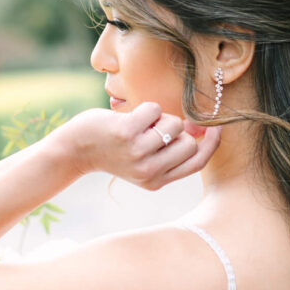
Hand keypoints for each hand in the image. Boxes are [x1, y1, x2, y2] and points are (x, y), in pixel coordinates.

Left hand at [47, 103, 221, 190]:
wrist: (75, 149)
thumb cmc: (112, 149)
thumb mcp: (143, 158)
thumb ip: (171, 147)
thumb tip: (199, 128)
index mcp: (156, 181)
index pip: (197, 164)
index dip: (210, 145)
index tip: (215, 128)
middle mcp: (149, 171)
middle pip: (188, 143)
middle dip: (177, 128)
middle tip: (153, 130)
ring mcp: (138, 153)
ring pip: (173, 124)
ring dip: (159, 117)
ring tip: (138, 125)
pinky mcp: (126, 133)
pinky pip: (155, 110)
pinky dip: (145, 108)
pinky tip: (128, 117)